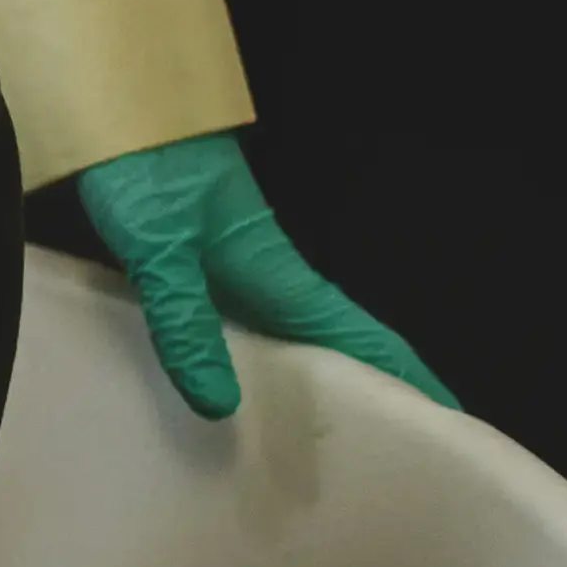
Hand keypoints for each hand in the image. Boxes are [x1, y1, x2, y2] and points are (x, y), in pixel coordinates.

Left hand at [75, 129, 452, 420]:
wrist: (114, 105)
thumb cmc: (145, 170)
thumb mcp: (161, 251)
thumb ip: (185, 324)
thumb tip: (220, 406)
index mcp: (282, 278)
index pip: (365, 339)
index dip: (411, 381)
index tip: (452, 427)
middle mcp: (272, 278)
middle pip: (338, 346)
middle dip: (369, 397)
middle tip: (384, 461)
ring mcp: (238, 268)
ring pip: (292, 338)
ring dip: (312, 383)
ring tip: (313, 443)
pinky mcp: (200, 260)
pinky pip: (243, 325)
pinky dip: (252, 362)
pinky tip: (232, 389)